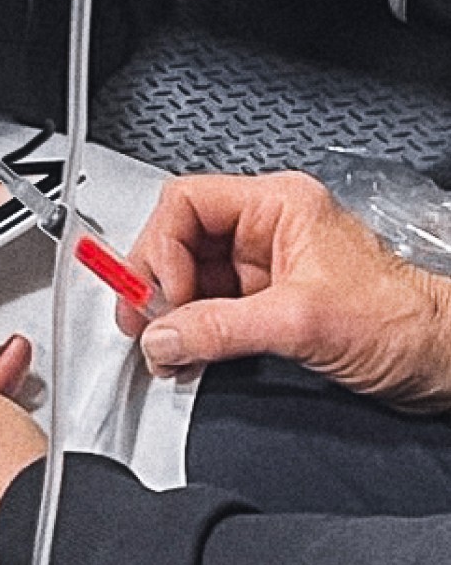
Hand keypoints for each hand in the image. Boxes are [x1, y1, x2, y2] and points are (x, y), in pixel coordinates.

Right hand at [122, 171, 450, 411]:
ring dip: (171, 314)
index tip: (161, 295)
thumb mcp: (302, 322)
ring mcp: (267, 268)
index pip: (187, 203)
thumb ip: (222, 328)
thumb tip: (164, 336)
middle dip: (157, 282)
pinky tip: (185, 354)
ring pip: (192, 277)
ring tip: (162, 346)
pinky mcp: (268, 305)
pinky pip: (211, 309)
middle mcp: (267, 229)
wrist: (442, 362)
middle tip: (143, 321)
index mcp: (277, 206)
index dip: (161, 248)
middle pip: (181, 240)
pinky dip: (191, 332)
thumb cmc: (402, 322)